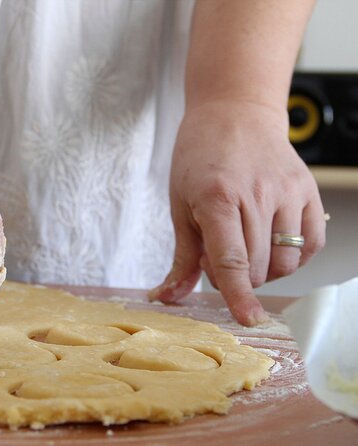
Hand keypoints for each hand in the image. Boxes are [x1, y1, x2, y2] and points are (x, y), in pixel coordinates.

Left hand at [149, 100, 325, 325]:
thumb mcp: (179, 204)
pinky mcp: (309, 191)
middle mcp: (258, 194)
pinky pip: (311, 243)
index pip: (231, 259)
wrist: (235, 113)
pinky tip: (271, 245)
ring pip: (286, 260)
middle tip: (218, 256)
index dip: (238, 294)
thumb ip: (181, 256)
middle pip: (257, 265)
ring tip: (245, 248)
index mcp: (217, 197)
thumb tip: (168, 297)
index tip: (246, 319)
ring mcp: (288, 192)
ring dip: (264, 271)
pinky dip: (293, 257)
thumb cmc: (199, 157)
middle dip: (237, 278)